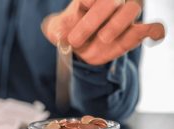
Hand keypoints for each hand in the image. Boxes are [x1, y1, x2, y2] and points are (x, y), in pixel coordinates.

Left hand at [42, 0, 164, 64]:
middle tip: (75, 39)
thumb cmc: (69, 30)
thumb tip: (58, 34)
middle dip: (93, 19)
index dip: (90, 1)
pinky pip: (154, 28)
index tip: (82, 7)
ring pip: (132, 9)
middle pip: (112, 0)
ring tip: (102, 38)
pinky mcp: (135, 31)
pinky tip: (150, 37)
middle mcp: (112, 1)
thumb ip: (57, 29)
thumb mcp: (58, 29)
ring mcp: (125, 14)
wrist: (78, 41)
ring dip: (116, 25)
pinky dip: (154, 32)